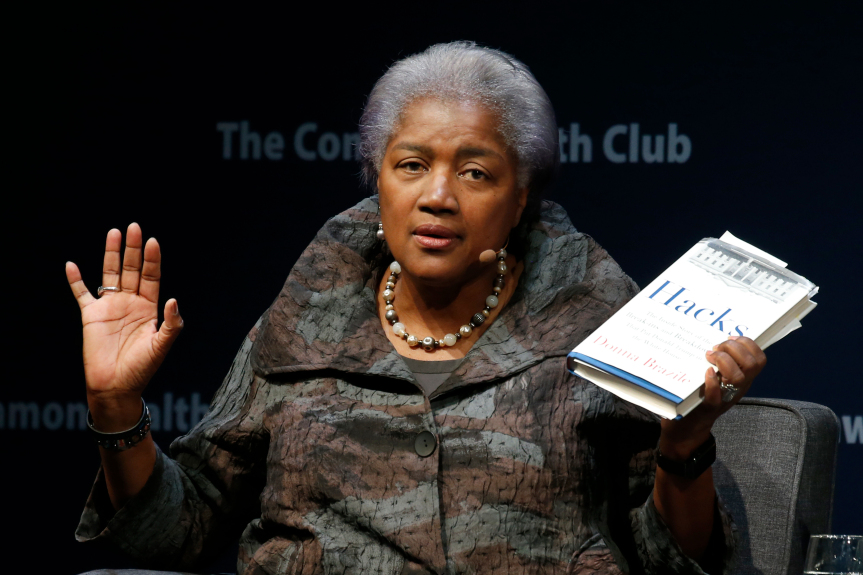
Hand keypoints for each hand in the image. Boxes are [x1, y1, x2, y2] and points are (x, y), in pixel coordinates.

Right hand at [66, 223, 182, 428]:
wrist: (116, 386)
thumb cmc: (141, 369)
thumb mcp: (161, 346)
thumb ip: (171, 324)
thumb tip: (173, 300)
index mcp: (149, 308)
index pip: (152, 277)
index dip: (152, 260)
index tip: (153, 242)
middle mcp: (130, 303)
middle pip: (132, 269)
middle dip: (133, 249)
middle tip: (134, 227)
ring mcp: (110, 307)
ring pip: (111, 274)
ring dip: (111, 254)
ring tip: (114, 233)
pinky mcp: (91, 316)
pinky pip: (81, 293)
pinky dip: (75, 280)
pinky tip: (72, 265)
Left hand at [659, 336, 765, 457]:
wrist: (687, 430)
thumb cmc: (699, 398)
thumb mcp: (714, 379)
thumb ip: (718, 363)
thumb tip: (713, 338)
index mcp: (742, 380)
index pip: (759, 359)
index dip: (748, 343)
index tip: (730, 337)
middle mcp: (738, 389)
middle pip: (752, 365)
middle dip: (734, 348)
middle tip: (716, 347)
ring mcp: (724, 399)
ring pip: (738, 378)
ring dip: (724, 361)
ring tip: (709, 356)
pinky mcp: (707, 408)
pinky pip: (715, 396)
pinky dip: (712, 382)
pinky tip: (706, 372)